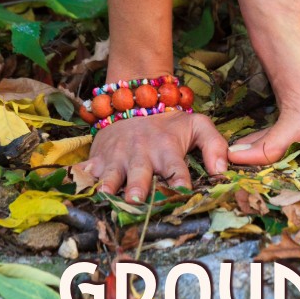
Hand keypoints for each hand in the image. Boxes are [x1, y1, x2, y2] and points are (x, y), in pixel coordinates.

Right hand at [82, 112, 227, 201]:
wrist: (136, 99)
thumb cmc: (170, 121)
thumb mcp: (198, 125)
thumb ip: (215, 145)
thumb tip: (221, 171)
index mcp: (167, 151)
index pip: (176, 170)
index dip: (180, 182)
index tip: (182, 194)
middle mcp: (142, 156)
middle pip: (140, 174)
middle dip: (137, 186)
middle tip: (135, 198)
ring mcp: (117, 157)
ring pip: (111, 174)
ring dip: (108, 184)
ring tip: (105, 194)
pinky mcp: (99, 156)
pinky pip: (87, 169)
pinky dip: (82, 178)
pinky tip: (78, 188)